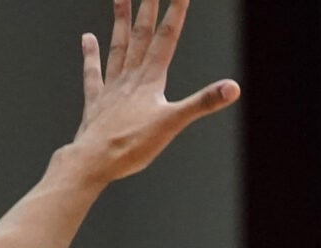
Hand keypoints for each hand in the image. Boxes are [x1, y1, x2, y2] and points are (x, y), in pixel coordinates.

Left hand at [68, 0, 239, 183]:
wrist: (94, 160)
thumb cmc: (132, 145)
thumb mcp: (173, 123)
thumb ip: (203, 102)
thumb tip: (232, 88)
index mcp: (150, 80)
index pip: (167, 39)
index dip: (175, 12)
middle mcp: (130, 77)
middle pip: (141, 35)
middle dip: (147, 8)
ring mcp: (112, 87)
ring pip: (118, 46)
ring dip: (120, 21)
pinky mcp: (97, 101)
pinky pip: (94, 73)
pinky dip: (90, 54)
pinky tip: (87, 38)